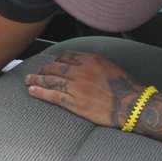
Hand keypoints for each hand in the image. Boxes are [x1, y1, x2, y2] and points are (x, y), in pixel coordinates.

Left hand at [24, 50, 143, 128]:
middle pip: (55, 67)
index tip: (52, 63)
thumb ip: (95, 64)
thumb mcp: (111, 67)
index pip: (67, 56)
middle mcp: (82, 72)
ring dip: (37, 80)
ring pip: (52, 81)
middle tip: (34, 72)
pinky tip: (33, 91)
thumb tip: (84, 64)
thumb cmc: (126, 87)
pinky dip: (41, 93)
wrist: (133, 105)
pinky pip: (54, 96)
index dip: (56, 60)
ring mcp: (78, 88)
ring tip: (28, 80)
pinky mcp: (76, 104)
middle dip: (43, 69)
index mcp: (91, 60)